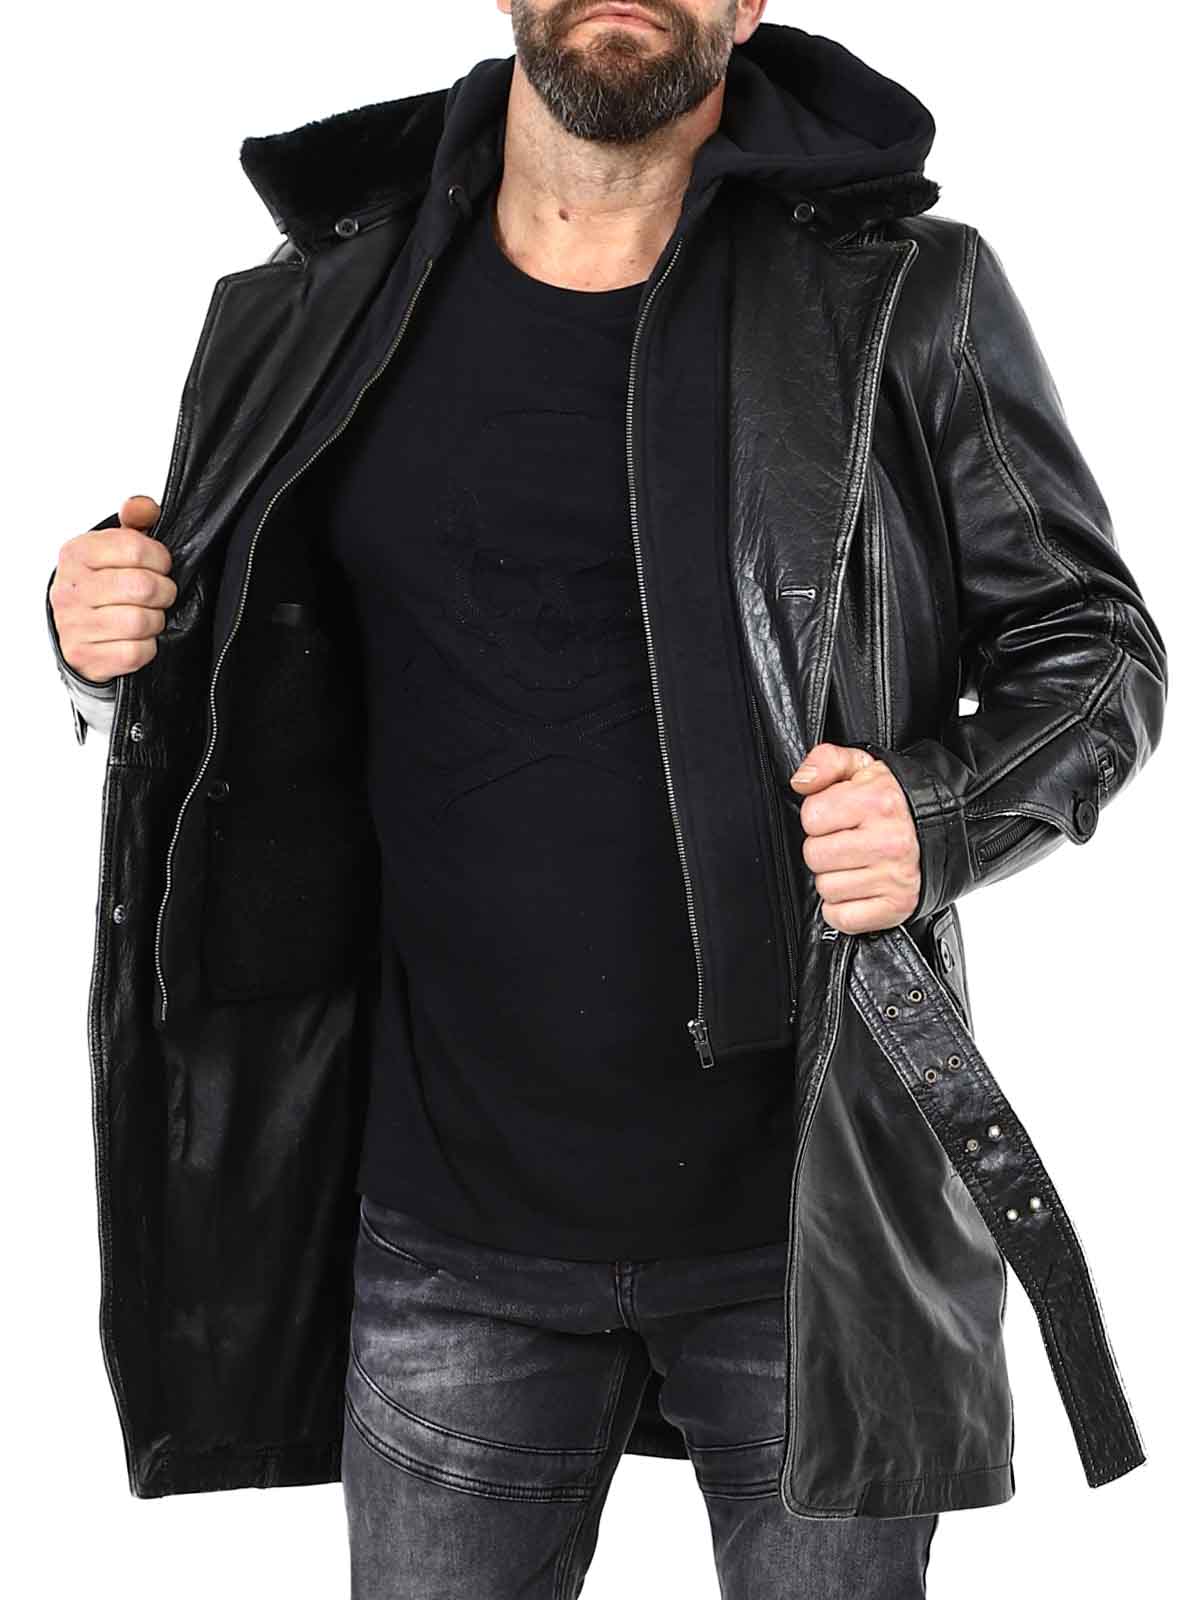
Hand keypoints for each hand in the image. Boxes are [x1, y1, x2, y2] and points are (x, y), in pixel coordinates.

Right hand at [50, 495, 174, 684]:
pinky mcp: (85, 656)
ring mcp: (74, 624)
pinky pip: (136, 652)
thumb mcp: (116, 547)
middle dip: (163, 591)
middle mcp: (70, 588)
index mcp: (77, 553)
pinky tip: (137, 638)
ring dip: (156, 620)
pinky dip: (147, 647)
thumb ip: (135, 520)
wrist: (78, 630)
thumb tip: (142, 506)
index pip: (135, 547)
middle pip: (143, 587)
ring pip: (141, 621)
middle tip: (160, 594)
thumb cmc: (103, 584)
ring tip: (147, 615)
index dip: (161, 558)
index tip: (160, 565)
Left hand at [789, 743, 920, 933]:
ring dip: (834, 878)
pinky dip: (844, 907)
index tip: (838, 816)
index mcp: (879, 802)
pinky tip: (860, 887)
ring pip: (826, 888)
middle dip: (824, 847)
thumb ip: (826, 762)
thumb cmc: (895, 800)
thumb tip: (801, 781)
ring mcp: (895, 877)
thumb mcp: (862, 767)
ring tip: (857, 862)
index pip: (811, 817)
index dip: (819, 816)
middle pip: (814, 856)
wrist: (942, 828)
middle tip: (847, 840)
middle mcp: (890, 841)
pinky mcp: (897, 906)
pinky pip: (842, 917)